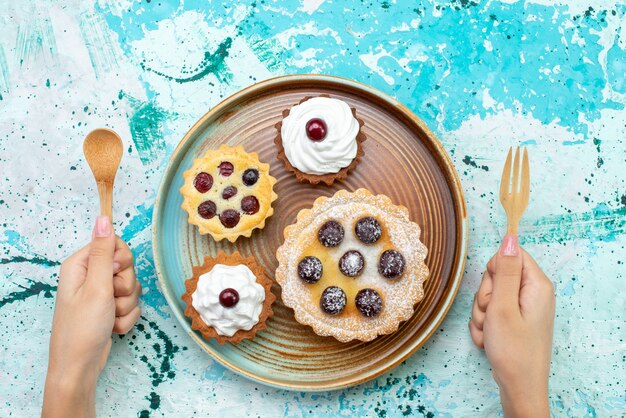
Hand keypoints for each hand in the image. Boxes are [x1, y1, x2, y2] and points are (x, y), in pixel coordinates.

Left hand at [42, 216, 140, 417]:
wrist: (80, 367)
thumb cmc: (83, 328)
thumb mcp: (96, 287)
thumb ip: (103, 252)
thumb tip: (103, 218)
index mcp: (80, 265)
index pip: (114, 244)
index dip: (122, 260)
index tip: (115, 274)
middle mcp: (89, 276)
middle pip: (126, 266)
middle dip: (125, 286)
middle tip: (111, 299)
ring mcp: (99, 294)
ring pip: (131, 287)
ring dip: (126, 305)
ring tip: (109, 317)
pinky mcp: (108, 308)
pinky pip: (130, 304)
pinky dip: (125, 317)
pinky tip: (112, 328)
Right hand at [469, 234, 554, 417]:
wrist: (518, 387)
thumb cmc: (513, 349)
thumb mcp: (502, 306)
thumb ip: (504, 270)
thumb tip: (510, 237)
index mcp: (536, 285)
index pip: (510, 255)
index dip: (493, 270)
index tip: (493, 292)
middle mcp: (533, 293)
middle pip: (497, 275)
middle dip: (485, 296)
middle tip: (490, 315)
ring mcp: (524, 308)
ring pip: (490, 295)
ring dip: (482, 313)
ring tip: (490, 331)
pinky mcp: (515, 320)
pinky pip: (491, 312)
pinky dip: (485, 324)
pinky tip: (489, 339)